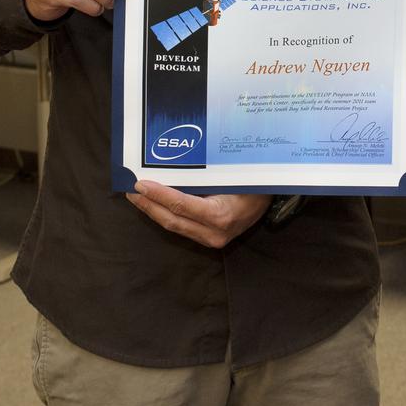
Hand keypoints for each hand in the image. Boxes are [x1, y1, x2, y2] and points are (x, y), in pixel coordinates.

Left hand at [127, 181, 271, 247]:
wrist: (274, 200)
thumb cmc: (256, 183)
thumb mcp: (234, 175)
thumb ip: (206, 176)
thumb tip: (174, 165)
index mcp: (221, 216)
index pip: (181, 205)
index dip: (158, 195)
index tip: (139, 184)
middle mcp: (214, 233)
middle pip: (172, 220)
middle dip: (148, 205)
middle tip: (130, 189)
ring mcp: (212, 239)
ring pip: (174, 226)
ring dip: (152, 211)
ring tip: (136, 196)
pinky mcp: (209, 239)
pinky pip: (182, 227)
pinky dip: (165, 215)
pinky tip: (154, 204)